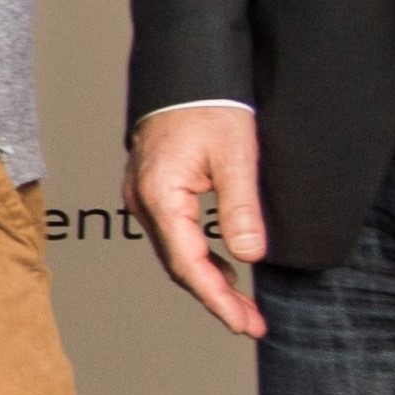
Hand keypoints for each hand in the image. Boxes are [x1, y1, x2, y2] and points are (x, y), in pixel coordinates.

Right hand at [126, 107, 268, 338]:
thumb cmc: (208, 104)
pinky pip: (174, 235)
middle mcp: (144, 200)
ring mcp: (144, 196)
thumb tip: (249, 256)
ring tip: (242, 304)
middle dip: (215, 298)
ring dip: (208, 280)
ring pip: (175, 253)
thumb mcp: (236, 156)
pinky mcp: (153, 190)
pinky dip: (199, 257)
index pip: (188, 264)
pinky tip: (223, 266)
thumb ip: (240, 210)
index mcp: (160, 196)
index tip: (243, 322)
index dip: (217, 299)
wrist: (187, 71)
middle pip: (178, 266)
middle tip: (250, 322)